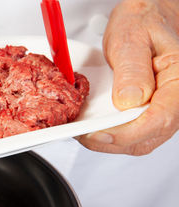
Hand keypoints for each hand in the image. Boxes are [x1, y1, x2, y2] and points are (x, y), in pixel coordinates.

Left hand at [77, 0, 178, 154]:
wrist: (145, 18)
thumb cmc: (142, 23)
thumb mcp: (132, 39)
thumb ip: (132, 71)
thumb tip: (127, 102)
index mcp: (178, 81)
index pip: (159, 120)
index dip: (126, 134)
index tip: (98, 133)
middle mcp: (174, 100)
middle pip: (148, 138)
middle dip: (112, 142)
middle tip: (84, 133)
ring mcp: (162, 109)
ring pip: (140, 141)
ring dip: (110, 142)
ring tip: (86, 130)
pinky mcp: (149, 112)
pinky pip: (133, 133)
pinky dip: (112, 135)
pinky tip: (96, 126)